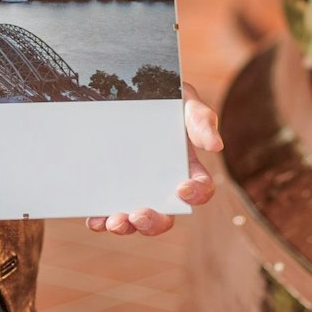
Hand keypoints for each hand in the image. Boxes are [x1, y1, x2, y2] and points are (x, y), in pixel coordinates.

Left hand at [86, 80, 223, 236]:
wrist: (126, 85)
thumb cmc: (164, 95)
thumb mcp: (184, 99)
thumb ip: (201, 118)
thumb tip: (216, 146)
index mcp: (187, 168)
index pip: (200, 189)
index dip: (195, 194)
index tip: (181, 189)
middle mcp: (162, 185)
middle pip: (166, 215)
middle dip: (154, 222)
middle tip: (139, 214)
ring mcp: (136, 189)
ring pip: (136, 220)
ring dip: (126, 227)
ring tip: (114, 222)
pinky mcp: (111, 189)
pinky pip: (107, 212)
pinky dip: (101, 220)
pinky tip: (95, 220)